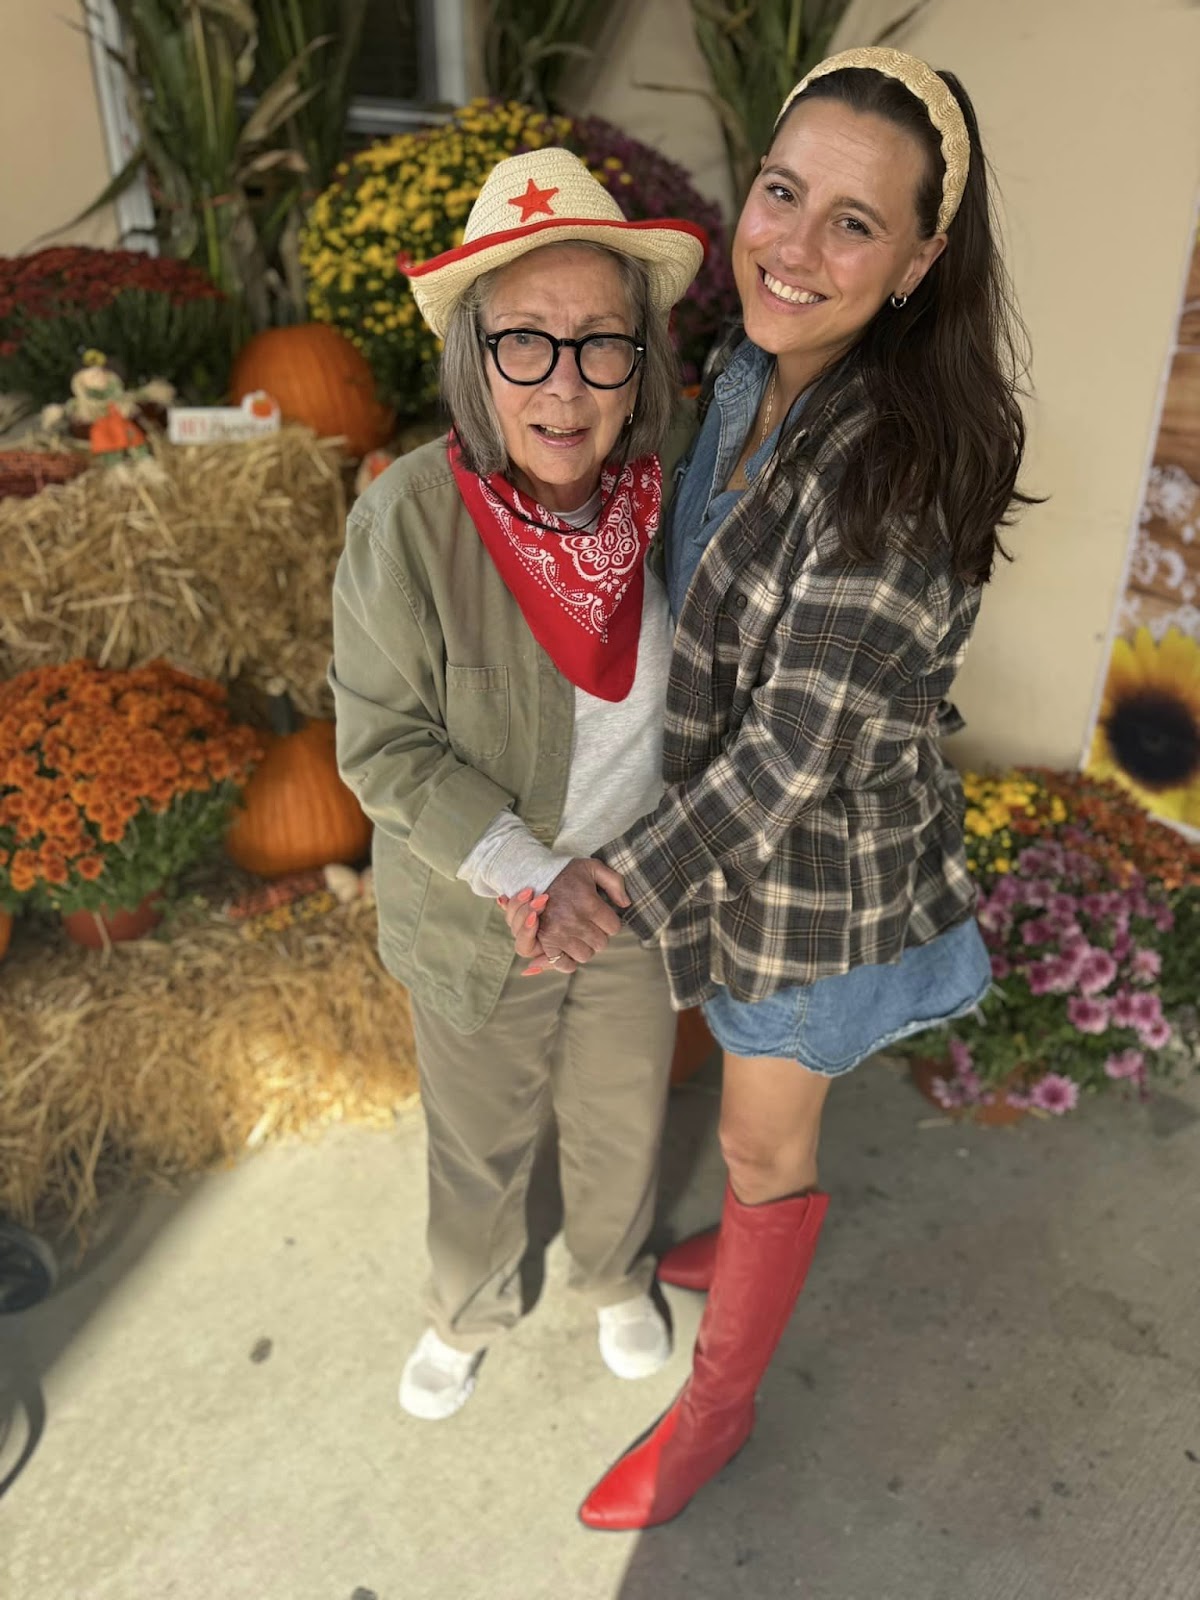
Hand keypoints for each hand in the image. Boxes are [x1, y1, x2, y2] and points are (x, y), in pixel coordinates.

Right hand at [498, 857, 627, 972]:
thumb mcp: (593, 867)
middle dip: (598, 934)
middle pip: (601, 943)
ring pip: (585, 955)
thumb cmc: (565, 872)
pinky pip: (563, 964)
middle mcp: (574, 921)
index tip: (600, 914)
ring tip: (578, 933)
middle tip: (589, 923)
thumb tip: (625, 904)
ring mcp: (559, 933)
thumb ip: (615, 882)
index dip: (609, 921)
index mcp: (589, 903)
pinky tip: (569, 949)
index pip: (614, 927)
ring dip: (584, 946)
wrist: (532, 874)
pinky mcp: (546, 942)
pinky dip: (568, 961)